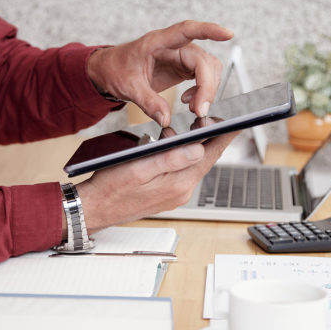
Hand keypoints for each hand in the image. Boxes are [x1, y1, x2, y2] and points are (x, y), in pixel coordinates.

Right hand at [74, 130, 239, 231]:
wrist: (94, 209)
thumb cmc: (111, 188)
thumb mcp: (139, 168)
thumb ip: (171, 159)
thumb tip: (199, 149)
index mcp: (178, 184)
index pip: (210, 156)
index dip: (224, 136)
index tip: (237, 122)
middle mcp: (181, 192)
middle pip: (205, 160)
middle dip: (212, 140)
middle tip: (216, 120)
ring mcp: (175, 195)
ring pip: (194, 166)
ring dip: (196, 149)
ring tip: (197, 130)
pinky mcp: (167, 196)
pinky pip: (183, 174)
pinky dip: (184, 159)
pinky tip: (177, 149)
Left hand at [87, 20, 233, 126]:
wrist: (109, 71)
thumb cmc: (116, 69)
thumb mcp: (128, 87)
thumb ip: (147, 102)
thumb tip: (165, 119)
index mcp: (157, 42)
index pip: (186, 30)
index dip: (208, 30)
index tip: (227, 34)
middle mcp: (173, 47)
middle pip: (203, 61)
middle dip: (207, 86)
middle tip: (199, 110)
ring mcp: (180, 57)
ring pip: (208, 69)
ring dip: (207, 90)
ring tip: (193, 107)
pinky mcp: (183, 68)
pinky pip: (203, 77)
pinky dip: (202, 91)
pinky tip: (189, 102)